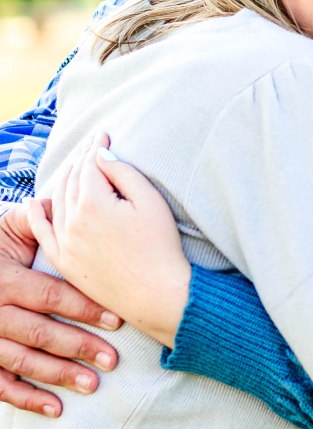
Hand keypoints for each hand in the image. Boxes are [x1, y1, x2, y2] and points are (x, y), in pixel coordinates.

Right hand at [0, 199, 120, 417]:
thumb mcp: (7, 227)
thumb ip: (36, 219)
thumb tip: (64, 203)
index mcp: (2, 279)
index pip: (48, 294)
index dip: (82, 307)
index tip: (116, 319)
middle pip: (39, 331)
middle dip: (78, 346)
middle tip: (112, 359)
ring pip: (22, 360)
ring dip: (58, 374)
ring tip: (92, 383)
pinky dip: (26, 399)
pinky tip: (55, 408)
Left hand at [25, 135, 190, 350]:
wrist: (157, 295)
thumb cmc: (160, 246)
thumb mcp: (150, 201)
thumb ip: (123, 172)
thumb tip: (101, 154)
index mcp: (93, 203)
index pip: (90, 165)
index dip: (97, 146)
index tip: (103, 133)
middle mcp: (72, 222)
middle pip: (72, 180)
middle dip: (81, 160)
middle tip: (91, 147)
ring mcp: (65, 244)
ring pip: (57, 201)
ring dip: (65, 181)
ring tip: (75, 168)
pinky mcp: (65, 262)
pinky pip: (43, 233)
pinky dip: (37, 215)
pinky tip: (35, 202)